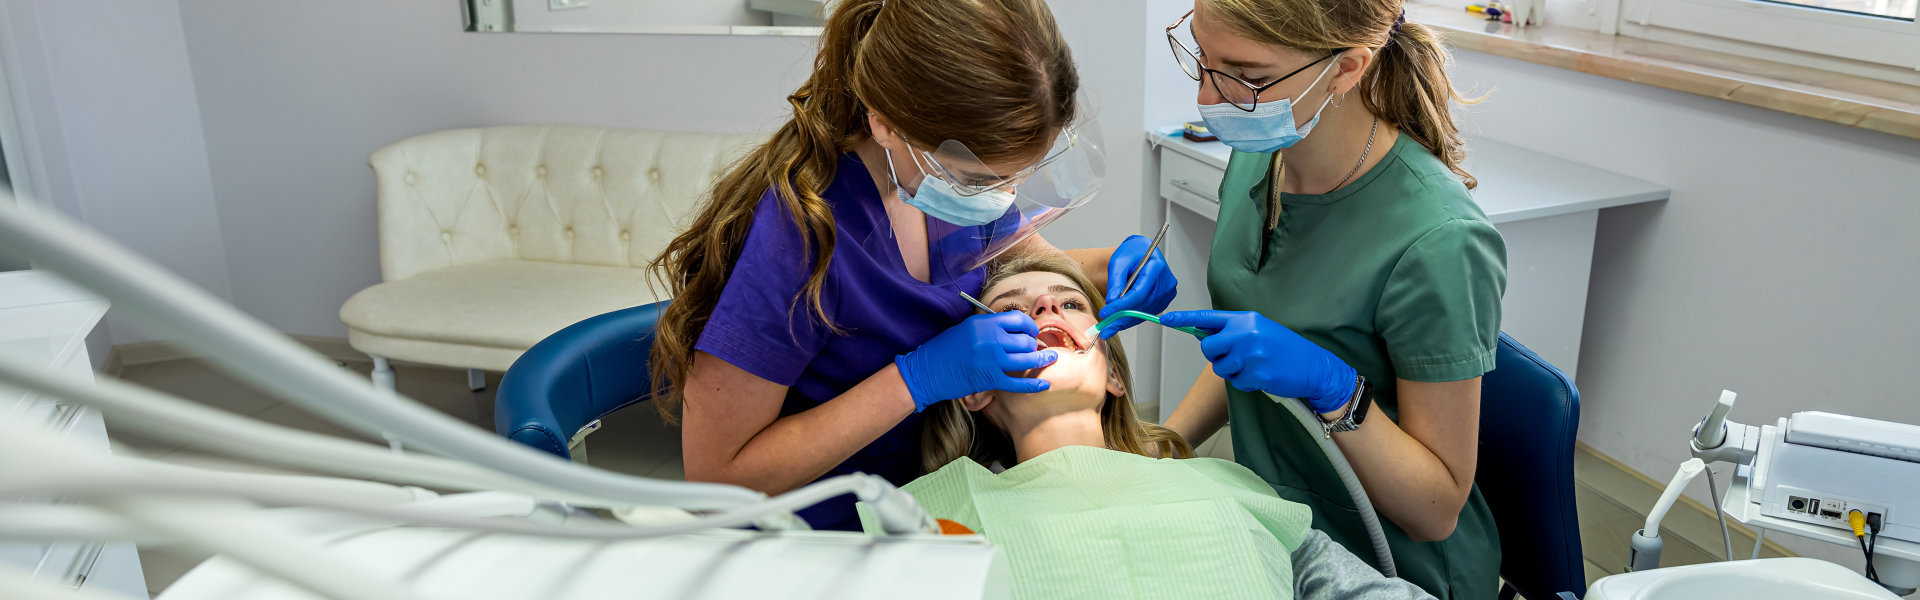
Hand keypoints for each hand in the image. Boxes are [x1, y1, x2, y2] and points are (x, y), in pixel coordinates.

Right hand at [895, 312, 1057, 410]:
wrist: (926, 370)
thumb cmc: (945, 348)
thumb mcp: (967, 328)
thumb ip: (990, 326)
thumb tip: (1015, 328)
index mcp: (984, 323)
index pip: (1018, 319)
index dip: (1029, 326)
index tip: (1031, 332)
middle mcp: (990, 339)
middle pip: (1025, 340)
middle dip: (1034, 345)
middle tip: (1036, 349)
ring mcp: (991, 360)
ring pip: (1026, 359)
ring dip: (1041, 360)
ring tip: (1050, 359)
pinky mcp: (989, 380)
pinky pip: (1018, 383)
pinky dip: (1034, 385)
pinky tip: (1045, 384)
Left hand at [1098, 234, 1176, 338]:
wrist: (1143, 251)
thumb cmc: (1132, 252)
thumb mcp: (1119, 261)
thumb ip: (1115, 281)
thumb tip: (1112, 302)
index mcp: (1156, 268)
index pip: (1138, 294)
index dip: (1121, 307)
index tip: (1106, 313)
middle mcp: (1166, 282)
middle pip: (1142, 306)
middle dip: (1121, 319)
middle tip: (1105, 328)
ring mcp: (1167, 292)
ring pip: (1144, 313)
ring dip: (1126, 322)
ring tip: (1109, 327)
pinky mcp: (1163, 299)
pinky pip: (1146, 313)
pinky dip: (1132, 318)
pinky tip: (1120, 321)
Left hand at [1156, 310, 1356, 413]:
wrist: (1314, 367)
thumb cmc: (1285, 349)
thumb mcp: (1260, 330)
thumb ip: (1234, 331)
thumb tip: (1205, 335)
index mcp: (1246, 319)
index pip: (1208, 318)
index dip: (1183, 319)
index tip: (1164, 319)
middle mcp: (1245, 333)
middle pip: (1208, 347)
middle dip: (1216, 355)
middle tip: (1235, 357)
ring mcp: (1250, 354)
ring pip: (1220, 367)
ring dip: (1233, 371)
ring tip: (1254, 366)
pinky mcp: (1255, 374)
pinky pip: (1236, 382)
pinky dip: (1246, 383)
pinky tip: (1262, 376)